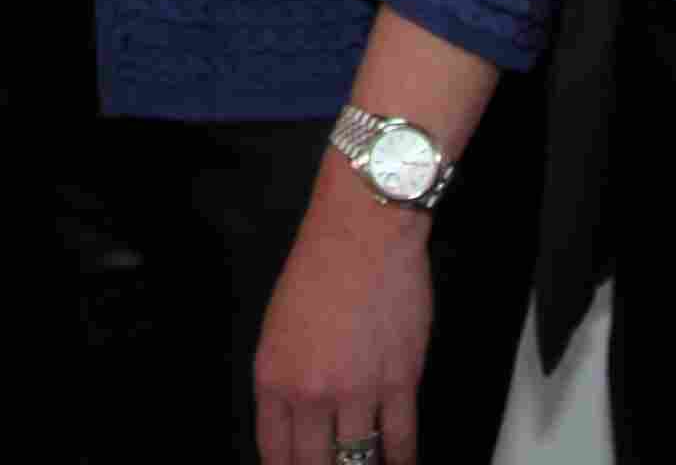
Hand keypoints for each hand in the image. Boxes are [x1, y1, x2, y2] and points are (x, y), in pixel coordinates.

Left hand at [252, 168, 433, 464]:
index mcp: (274, 377)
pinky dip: (401, 458)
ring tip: (364, 464)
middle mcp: (311, 392)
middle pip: (316, 464)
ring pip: (359, 458)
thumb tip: (298, 418)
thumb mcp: (278, 326)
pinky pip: (400, 438)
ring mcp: (357, 391)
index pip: (275, 451)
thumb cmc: (320, 265)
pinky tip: (400, 462)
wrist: (362, 232)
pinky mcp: (400, 381)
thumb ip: (285, 377)